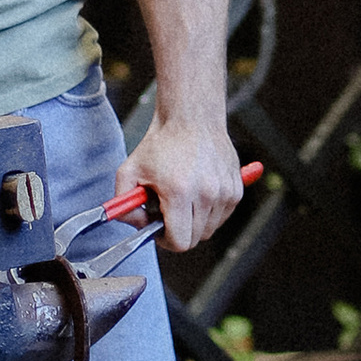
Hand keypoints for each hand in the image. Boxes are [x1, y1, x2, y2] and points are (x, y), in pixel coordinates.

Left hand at [119, 117, 247, 253]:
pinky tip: (197, 192)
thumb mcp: (129, 171)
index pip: (179, 242)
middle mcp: (206, 193)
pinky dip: (209, 211)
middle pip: (195, 238)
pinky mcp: (236, 188)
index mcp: (179, 192)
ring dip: (195, 221)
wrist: (191, 118)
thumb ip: (123, 205)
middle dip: (179, 231)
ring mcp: (225, 192)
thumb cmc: (161, 143)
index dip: (166, 240)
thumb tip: (133, 225)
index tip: (159, 230)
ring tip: (183, 198)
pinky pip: (222, 215)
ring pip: (210, 228)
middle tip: (168, 212)